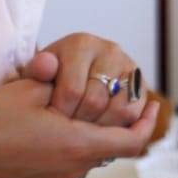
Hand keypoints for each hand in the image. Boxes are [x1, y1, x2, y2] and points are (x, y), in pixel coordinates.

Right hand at [0, 77, 157, 177]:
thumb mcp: (28, 88)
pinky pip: (68, 167)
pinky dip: (70, 148)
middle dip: (114, 123)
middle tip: (110, 98)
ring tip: (75, 111)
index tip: (152, 105)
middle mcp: (73, 169)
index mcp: (78, 145)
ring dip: (89, 136)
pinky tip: (51, 130)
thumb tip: (70, 63)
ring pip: (88, 156)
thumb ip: (59, 78)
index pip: (132, 141)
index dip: (147, 123)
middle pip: (110, 147)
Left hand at [26, 34, 144, 126]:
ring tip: (84, 133)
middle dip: (79, 123)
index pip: (72, 90)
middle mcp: (110, 50)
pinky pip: (135, 115)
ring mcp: (129, 67)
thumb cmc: (51, 78)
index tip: (50, 121)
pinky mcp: (141, 86)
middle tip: (67, 131)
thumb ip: (36, 71)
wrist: (71, 74)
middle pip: (97, 101)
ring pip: (120, 110)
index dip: (60, 113)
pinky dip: (120, 128)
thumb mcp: (36, 74)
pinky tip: (101, 132)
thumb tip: (44, 65)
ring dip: (101, 129)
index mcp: (81, 44)